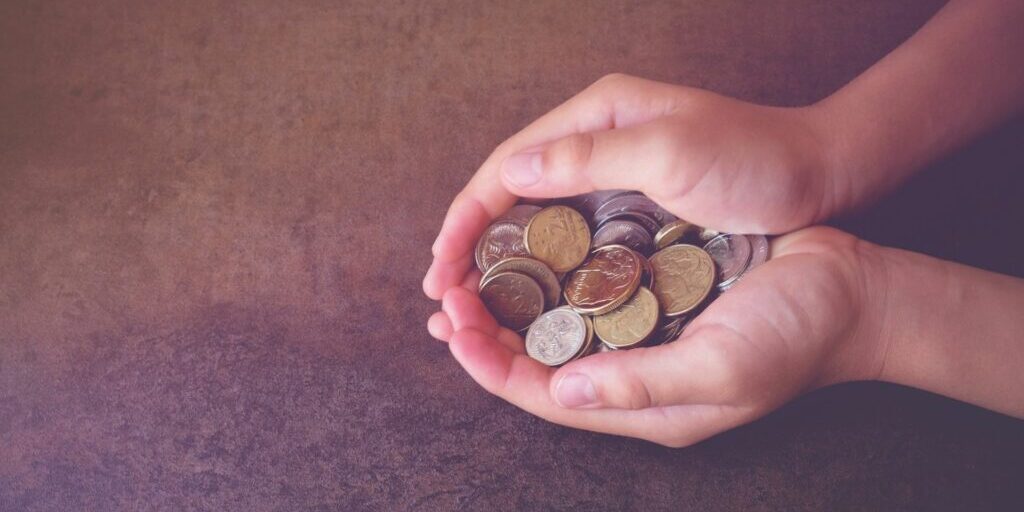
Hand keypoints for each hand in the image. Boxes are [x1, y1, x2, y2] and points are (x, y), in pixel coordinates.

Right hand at [423, 74, 834, 301]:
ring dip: (501, 257)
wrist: (823, 171)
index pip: (509, 164)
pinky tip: (529, 295)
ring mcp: (615, 171)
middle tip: (442, 297)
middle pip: (512, 190)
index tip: (440, 265)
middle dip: (472, 241)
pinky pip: (571, 233)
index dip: (467, 215)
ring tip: (472, 303)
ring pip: (537, 215)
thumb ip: (589, 159)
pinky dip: (543, 263)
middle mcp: (596, 139)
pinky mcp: (634, 202)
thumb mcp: (672, 153)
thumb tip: (508, 171)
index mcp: (596, 115)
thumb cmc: (754, 161)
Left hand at [432, 226, 887, 446]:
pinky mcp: (657, 302)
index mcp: (644, 406)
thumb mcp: (725, 367)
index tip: (455, 327)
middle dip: (487, 337)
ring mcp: (645, 339)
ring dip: (511, 309)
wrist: (853, 292)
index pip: (545, 396)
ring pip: (557, 334)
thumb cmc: (798, 333)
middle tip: (445, 301)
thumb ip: (642, 382)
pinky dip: (552, 283)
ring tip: (467, 283)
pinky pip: (589, 301)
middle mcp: (634, 378)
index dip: (492, 365)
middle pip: (540, 368)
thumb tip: (564, 389)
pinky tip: (529, 258)